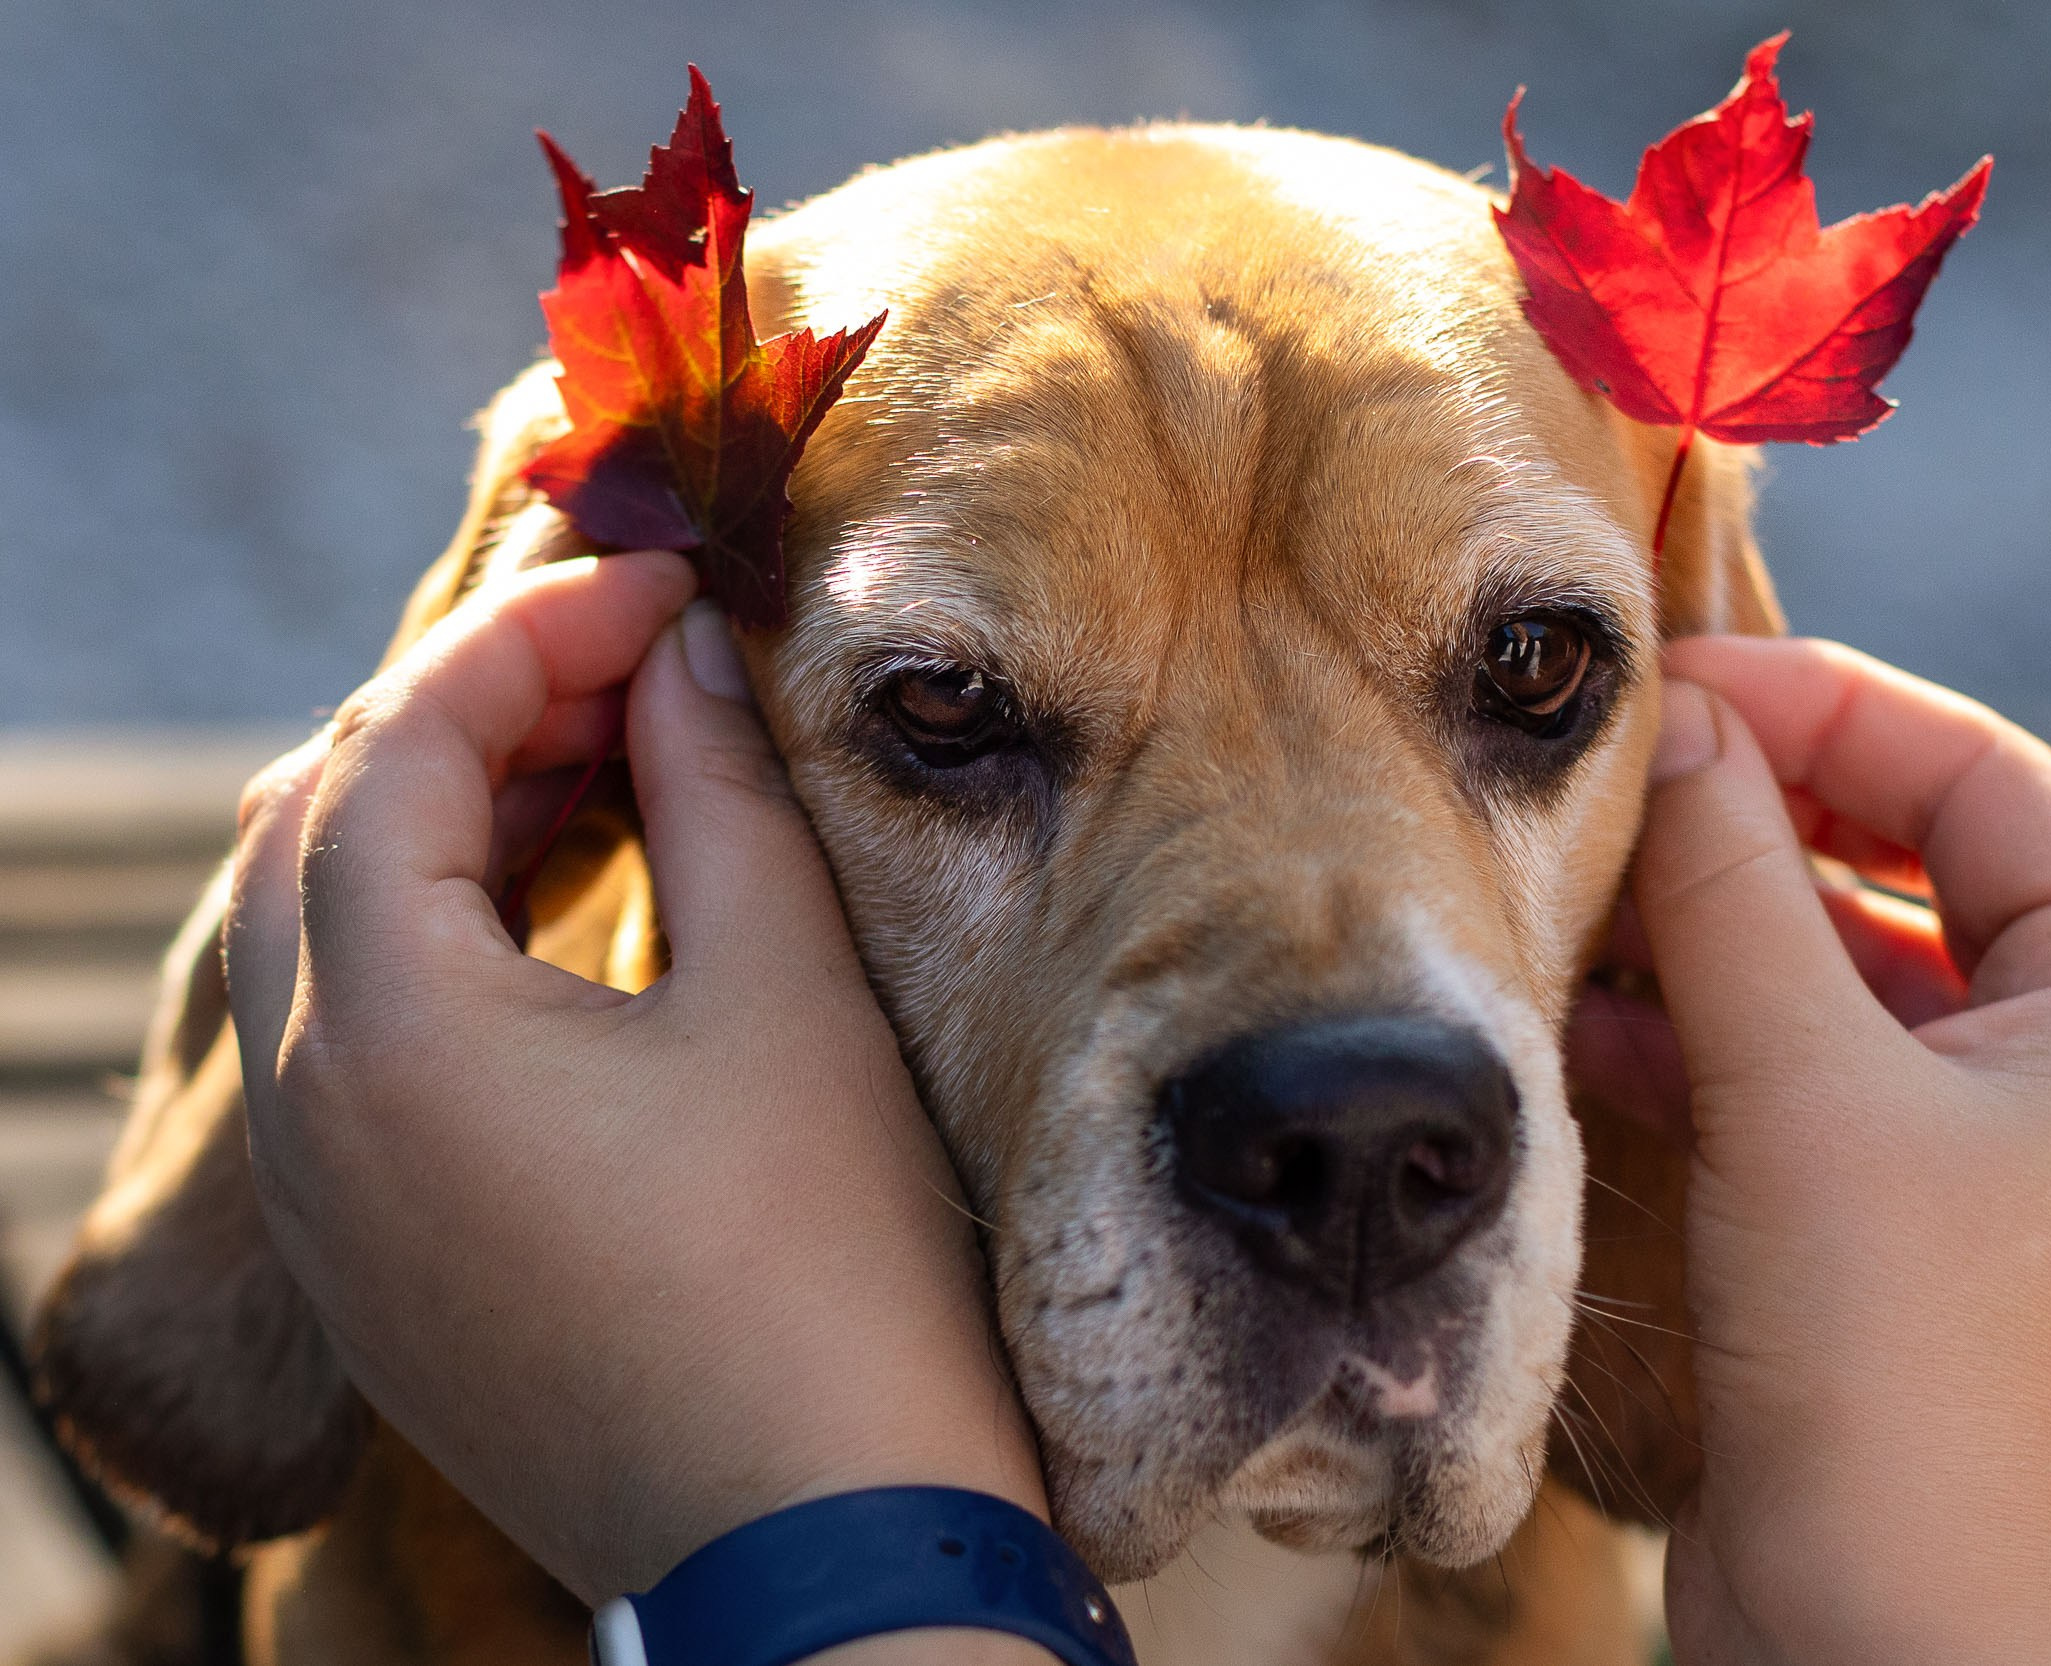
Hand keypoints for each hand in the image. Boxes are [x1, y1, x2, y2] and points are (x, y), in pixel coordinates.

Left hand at [222, 550, 1046, 1628]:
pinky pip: (353, 1060)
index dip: (530, 634)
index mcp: (391, 1034)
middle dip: (468, 717)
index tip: (662, 586)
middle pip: (316, 830)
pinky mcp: (379, 1279)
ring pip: (318, 946)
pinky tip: (564, 927)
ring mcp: (330, 1215)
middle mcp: (311, 1122)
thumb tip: (688, 649)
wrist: (829, 1548)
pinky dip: (436, 954)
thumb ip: (721, 787)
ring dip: (444, 830)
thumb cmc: (829, 1269)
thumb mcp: (788, 990)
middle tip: (631, 672)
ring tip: (608, 776)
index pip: (396, 748)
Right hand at [1589, 637, 2050, 1663]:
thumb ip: (1733, 882)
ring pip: (1852, 967)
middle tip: (1634, 766)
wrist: (1884, 1611)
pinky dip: (1711, 1028)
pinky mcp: (1902, 1215)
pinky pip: (1812, 1066)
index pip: (1988, 781)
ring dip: (1724, 922)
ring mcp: (1994, 1145)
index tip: (1686, 679)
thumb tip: (1679, 716)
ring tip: (1596, 884)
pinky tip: (1596, 1015)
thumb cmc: (1888, 1350)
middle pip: (1921, 863)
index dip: (1834, 709)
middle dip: (1769, 813)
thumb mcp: (1800, 1080)